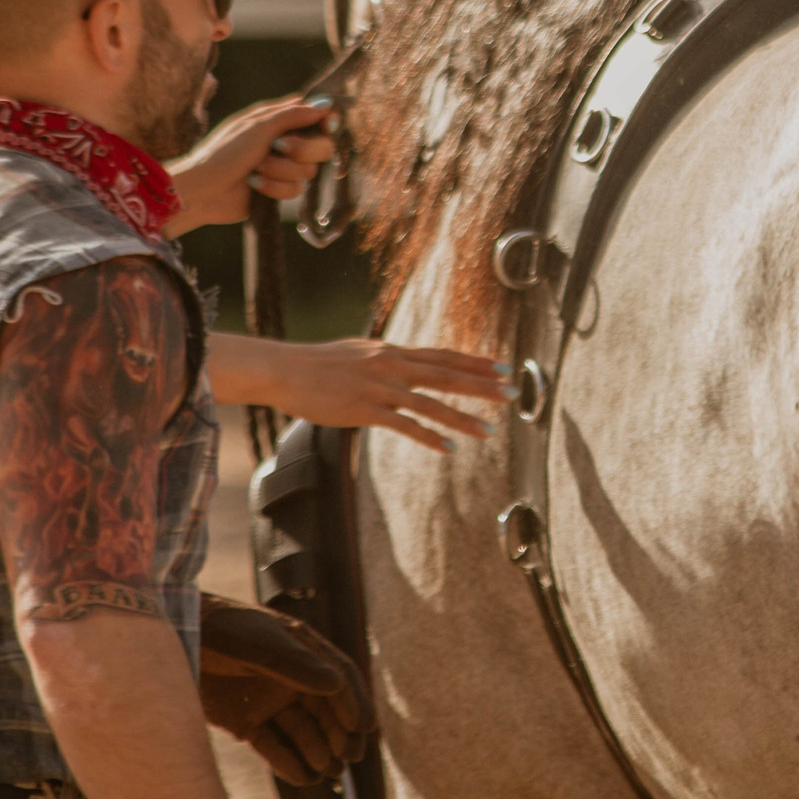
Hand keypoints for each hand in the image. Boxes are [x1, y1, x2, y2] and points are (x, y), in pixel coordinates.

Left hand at [165, 96, 337, 234]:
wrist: (203, 190)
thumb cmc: (224, 152)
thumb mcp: (258, 127)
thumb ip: (293, 115)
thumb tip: (325, 104)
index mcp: (277, 119)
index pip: (315, 114)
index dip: (326, 120)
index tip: (328, 125)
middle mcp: (284, 141)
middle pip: (321, 145)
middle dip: (303, 149)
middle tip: (280, 147)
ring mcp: (283, 167)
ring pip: (308, 170)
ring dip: (281, 170)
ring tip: (256, 169)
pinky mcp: (279, 189)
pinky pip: (295, 190)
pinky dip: (274, 187)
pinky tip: (254, 185)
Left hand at [196, 594, 372, 785]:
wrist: (176, 642)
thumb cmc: (221, 632)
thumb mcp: (259, 645)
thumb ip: (295, 665)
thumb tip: (337, 685)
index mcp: (302, 650)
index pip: (338, 677)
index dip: (354, 701)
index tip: (363, 727)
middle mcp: (291, 678)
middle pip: (325, 710)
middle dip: (340, 733)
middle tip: (351, 756)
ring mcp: (269, 701)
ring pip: (303, 731)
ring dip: (319, 751)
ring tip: (329, 772)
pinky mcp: (247, 723)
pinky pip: (274, 746)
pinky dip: (290, 763)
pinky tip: (305, 778)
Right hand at [213, 333, 511, 451]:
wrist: (285, 369)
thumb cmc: (318, 364)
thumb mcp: (358, 352)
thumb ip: (385, 359)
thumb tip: (402, 360)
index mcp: (392, 351)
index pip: (443, 355)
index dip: (474, 362)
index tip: (502, 367)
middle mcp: (392, 365)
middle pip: (447, 375)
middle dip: (482, 385)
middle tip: (512, 393)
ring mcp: (380, 387)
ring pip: (432, 403)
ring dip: (462, 418)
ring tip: (488, 431)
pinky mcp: (366, 409)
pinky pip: (404, 425)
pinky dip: (428, 436)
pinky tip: (447, 447)